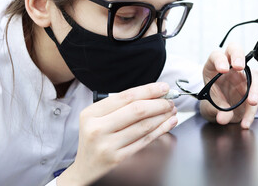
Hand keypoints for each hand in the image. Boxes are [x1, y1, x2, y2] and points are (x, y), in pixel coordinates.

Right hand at [57, 82, 176, 185]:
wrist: (85, 169)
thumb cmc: (94, 139)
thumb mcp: (97, 119)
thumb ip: (120, 106)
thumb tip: (152, 95)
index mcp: (91, 114)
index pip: (126, 97)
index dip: (148, 90)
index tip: (163, 87)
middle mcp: (97, 129)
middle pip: (137, 110)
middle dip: (159, 103)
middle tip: (169, 100)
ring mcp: (108, 145)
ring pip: (144, 126)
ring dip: (162, 116)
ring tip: (171, 111)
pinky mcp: (119, 159)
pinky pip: (145, 141)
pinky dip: (160, 130)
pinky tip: (168, 123)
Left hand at [199, 43, 257, 128]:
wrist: (219, 109)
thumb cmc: (213, 98)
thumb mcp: (210, 104)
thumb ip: (216, 110)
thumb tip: (223, 118)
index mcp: (214, 66)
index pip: (216, 55)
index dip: (219, 60)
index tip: (223, 69)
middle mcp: (229, 66)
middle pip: (235, 50)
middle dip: (238, 56)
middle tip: (239, 66)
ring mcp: (242, 75)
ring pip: (254, 74)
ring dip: (255, 89)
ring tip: (251, 102)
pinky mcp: (252, 87)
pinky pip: (256, 95)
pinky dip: (252, 110)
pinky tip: (246, 120)